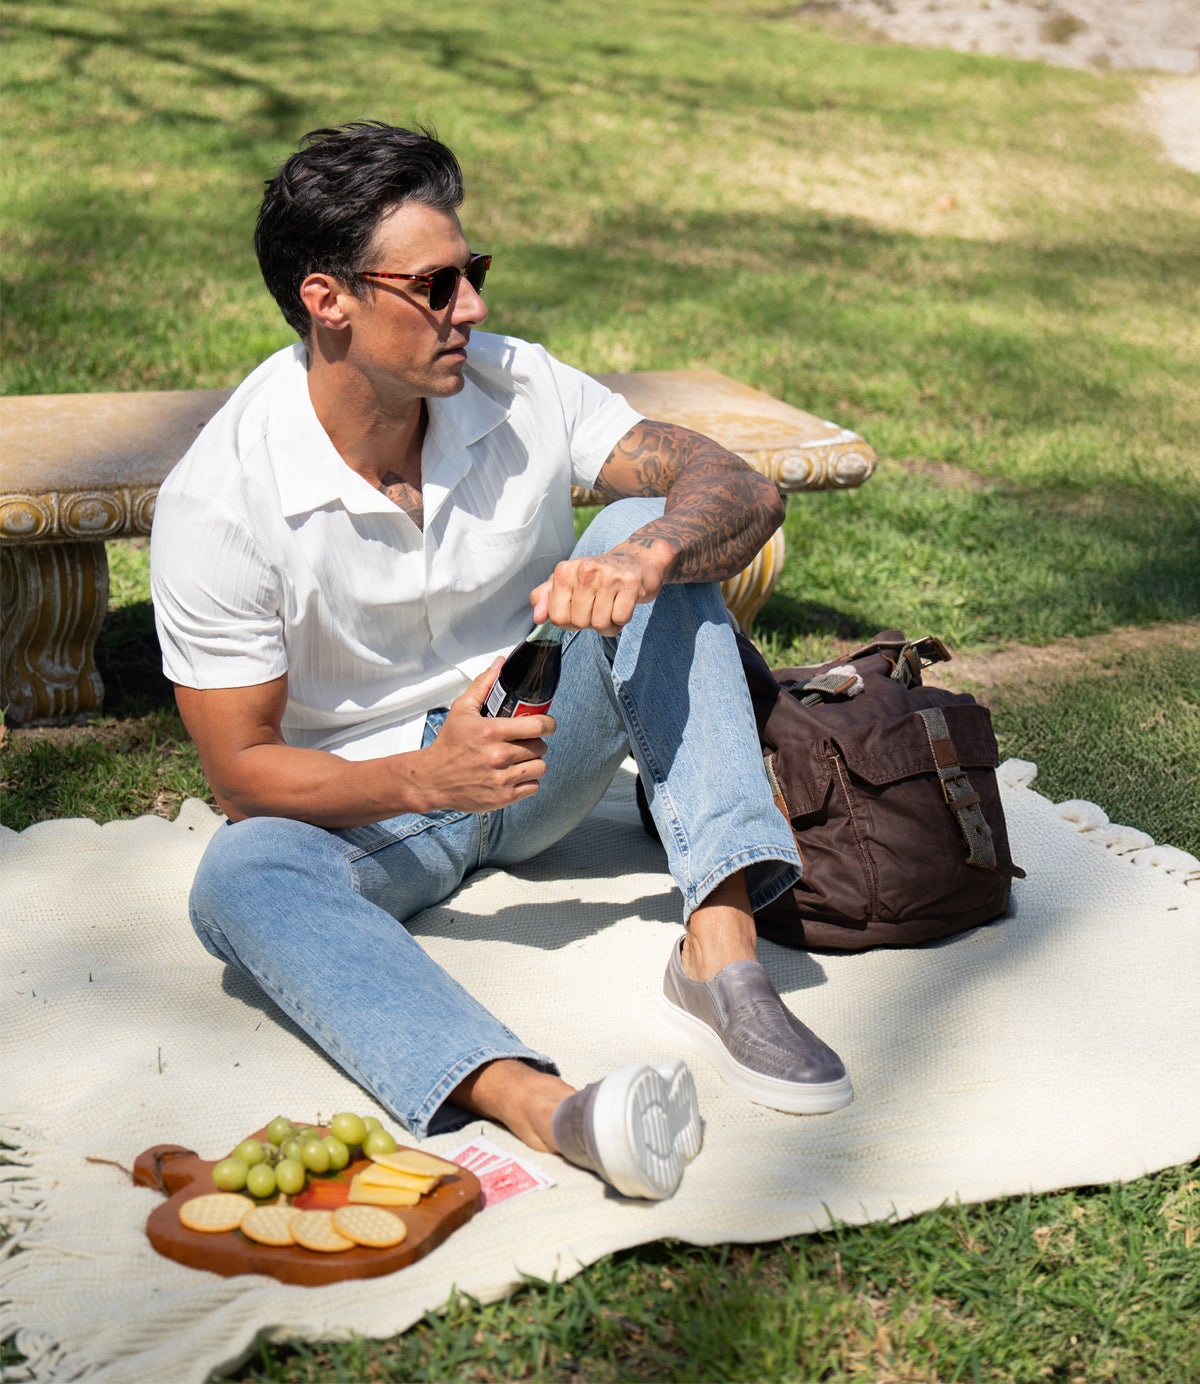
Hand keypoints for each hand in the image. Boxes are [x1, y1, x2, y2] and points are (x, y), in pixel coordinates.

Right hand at [414, 659, 555, 811]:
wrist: (432, 779)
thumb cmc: (449, 744)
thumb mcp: (462, 710)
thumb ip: (484, 685)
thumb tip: (499, 663)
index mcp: (491, 731)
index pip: (537, 725)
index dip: (548, 724)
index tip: (546, 724)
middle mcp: (498, 756)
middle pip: (541, 747)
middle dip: (536, 742)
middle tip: (525, 742)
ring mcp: (502, 778)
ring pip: (540, 767)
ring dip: (534, 762)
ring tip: (522, 758)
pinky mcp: (503, 797)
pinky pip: (533, 786)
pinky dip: (528, 780)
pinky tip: (515, 774)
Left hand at [529, 539, 675, 634]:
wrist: (635, 560)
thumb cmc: (596, 576)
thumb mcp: (566, 581)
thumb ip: (545, 597)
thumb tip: (538, 618)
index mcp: (564, 570)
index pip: (557, 617)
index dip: (569, 621)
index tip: (579, 608)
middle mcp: (584, 570)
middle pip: (580, 622)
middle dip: (589, 622)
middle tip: (598, 605)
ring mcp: (608, 576)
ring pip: (600, 624)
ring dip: (607, 624)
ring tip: (611, 606)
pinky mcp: (630, 583)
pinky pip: (620, 619)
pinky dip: (621, 620)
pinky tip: (623, 605)